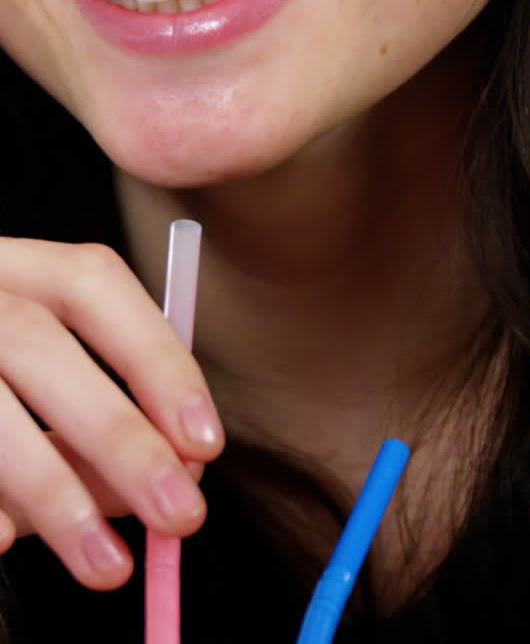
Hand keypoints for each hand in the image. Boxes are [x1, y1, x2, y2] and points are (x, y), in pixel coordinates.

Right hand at [0, 239, 224, 588]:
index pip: (92, 283)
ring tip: (110, 566)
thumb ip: (104, 419)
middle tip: (180, 515)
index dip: (154, 357)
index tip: (206, 440)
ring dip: (56, 494)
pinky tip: (6, 540)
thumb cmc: (2, 385)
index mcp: (13, 266)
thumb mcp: (49, 378)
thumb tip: (181, 474)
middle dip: (119, 434)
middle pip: (38, 345)